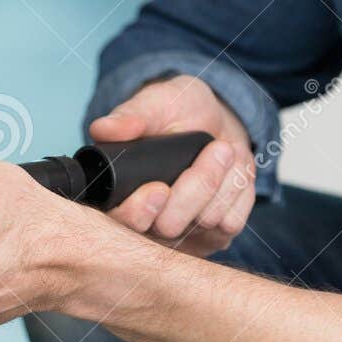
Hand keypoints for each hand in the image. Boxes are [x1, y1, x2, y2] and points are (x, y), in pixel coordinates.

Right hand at [89, 74, 257, 257]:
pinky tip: (231, 172)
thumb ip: (130, 116)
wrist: (216, 120)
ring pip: (205, 222)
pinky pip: (231, 223)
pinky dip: (237, 191)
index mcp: (119, 195)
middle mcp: (148, 223)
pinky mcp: (214, 236)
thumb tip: (103, 129)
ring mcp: (182, 234)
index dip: (137, 213)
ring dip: (221, 181)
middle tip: (217, 148)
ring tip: (223, 149)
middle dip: (195, 188)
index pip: (119, 224)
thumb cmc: (178, 112)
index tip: (159, 188)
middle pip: (168, 228)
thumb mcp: (155, 104)